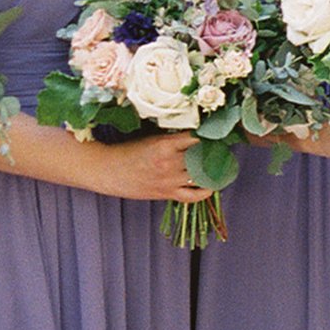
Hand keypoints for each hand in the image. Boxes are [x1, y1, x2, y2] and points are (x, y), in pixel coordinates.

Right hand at [88, 131, 210, 201]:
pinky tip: (211, 185)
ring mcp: (169, 180)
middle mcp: (170, 163)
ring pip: (200, 175)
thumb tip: (196, 136)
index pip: (197, 138)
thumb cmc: (128, 151)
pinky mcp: (166, 194)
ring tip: (219, 164)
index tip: (216, 133)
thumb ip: (173, 139)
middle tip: (220, 148)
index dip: (209, 135)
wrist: (108, 171)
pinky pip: (192, 196)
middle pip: (202, 157)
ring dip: (211, 170)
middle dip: (213, 152)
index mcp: (165, 145)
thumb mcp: (151, 138)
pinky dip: (204, 192)